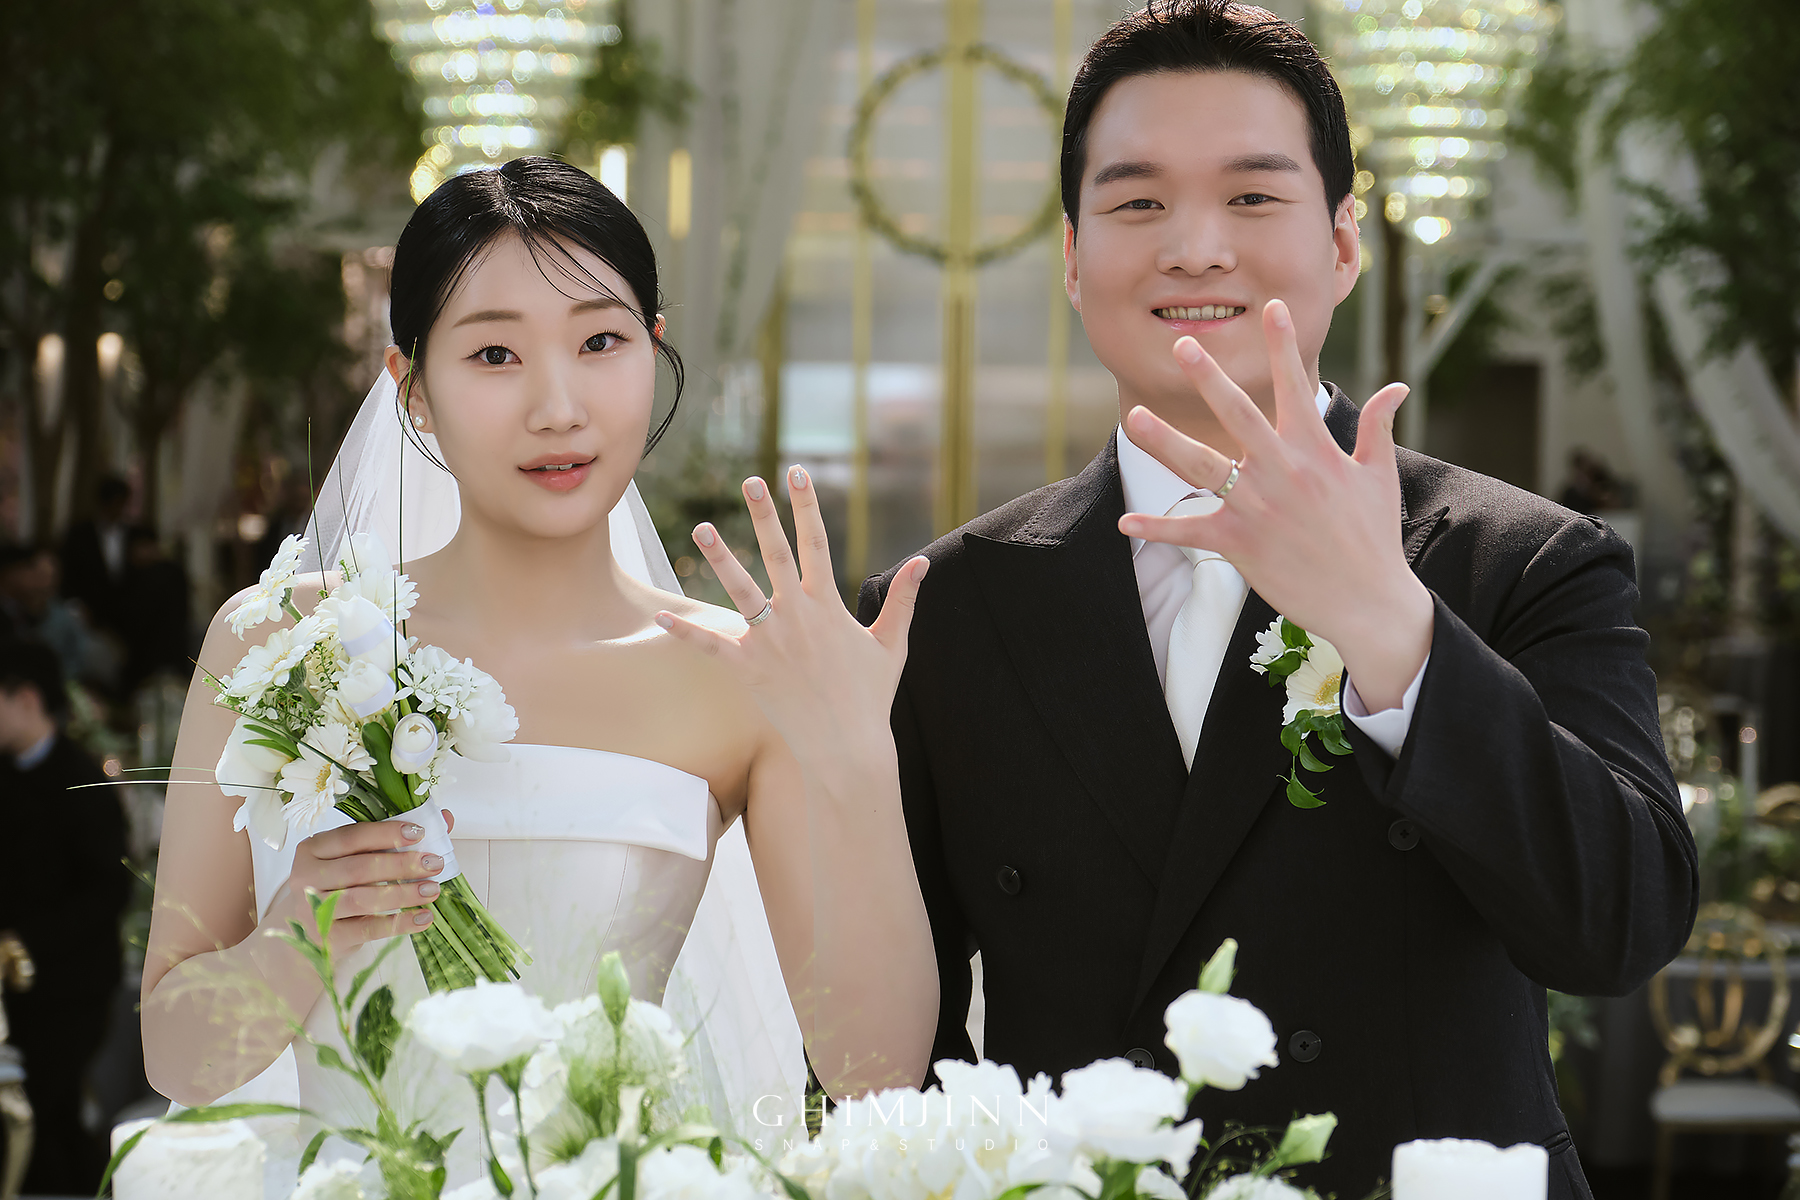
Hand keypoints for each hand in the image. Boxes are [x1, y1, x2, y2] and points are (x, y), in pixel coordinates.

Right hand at [259, 818, 445, 958]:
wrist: (310, 933)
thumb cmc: (339, 886)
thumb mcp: (357, 859)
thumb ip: (395, 838)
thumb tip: (444, 819)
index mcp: (314, 848)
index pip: (352, 836)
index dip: (387, 833)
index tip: (419, 833)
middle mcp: (306, 876)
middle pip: (359, 868)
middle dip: (402, 865)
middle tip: (435, 863)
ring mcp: (312, 908)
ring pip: (363, 899)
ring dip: (403, 893)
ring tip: (432, 890)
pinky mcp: (325, 937)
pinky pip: (367, 929)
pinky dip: (398, 924)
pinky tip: (423, 918)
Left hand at [655, 466, 928, 769]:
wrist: (847, 747)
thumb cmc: (871, 696)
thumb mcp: (892, 645)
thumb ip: (903, 600)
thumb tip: (924, 562)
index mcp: (828, 605)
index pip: (816, 542)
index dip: (805, 505)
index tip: (795, 472)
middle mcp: (797, 616)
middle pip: (777, 554)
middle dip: (764, 515)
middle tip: (750, 482)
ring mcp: (770, 642)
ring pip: (740, 591)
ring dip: (721, 558)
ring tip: (701, 527)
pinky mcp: (748, 669)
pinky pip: (711, 646)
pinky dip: (687, 632)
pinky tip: (662, 615)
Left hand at [1117, 298, 1432, 710]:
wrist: (1369, 600)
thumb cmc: (1373, 536)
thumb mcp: (1380, 475)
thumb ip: (1378, 427)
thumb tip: (1397, 387)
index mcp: (1315, 451)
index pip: (1296, 387)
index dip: (1283, 346)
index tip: (1270, 308)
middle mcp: (1282, 471)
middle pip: (1237, 414)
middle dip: (1208, 378)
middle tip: (1183, 346)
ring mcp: (1257, 507)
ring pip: (1201, 467)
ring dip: (1164, 441)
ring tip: (1133, 417)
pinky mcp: (1240, 543)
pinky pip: (1191, 532)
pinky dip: (1158, 529)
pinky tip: (1127, 522)